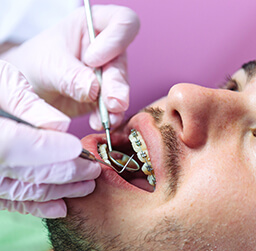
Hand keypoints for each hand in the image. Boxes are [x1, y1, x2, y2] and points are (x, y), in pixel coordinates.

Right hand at [0, 61, 100, 217]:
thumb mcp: (0, 83)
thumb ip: (24, 102)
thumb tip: (59, 125)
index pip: (27, 146)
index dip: (56, 150)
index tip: (79, 149)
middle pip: (33, 173)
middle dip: (69, 172)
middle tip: (93, 169)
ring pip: (27, 191)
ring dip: (60, 191)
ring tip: (86, 187)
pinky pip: (14, 202)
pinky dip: (38, 206)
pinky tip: (60, 207)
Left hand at [1, 5, 139, 129]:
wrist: (31, 87)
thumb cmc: (37, 63)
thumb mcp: (49, 63)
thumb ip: (71, 76)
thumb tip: (94, 90)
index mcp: (94, 26)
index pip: (123, 23)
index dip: (115, 41)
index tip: (91, 59)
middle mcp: (107, 49)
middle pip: (123, 63)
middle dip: (117, 85)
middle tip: (111, 102)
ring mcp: (108, 75)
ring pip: (122, 89)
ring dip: (114, 106)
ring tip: (104, 118)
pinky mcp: (105, 97)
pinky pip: (115, 109)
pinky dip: (108, 117)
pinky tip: (98, 122)